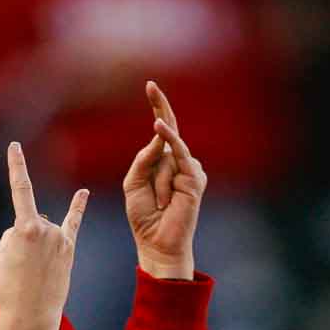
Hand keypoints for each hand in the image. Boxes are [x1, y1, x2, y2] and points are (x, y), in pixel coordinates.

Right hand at [0, 141, 87, 329]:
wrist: (32, 315)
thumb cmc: (10, 286)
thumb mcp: (0, 255)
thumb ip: (14, 233)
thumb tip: (29, 228)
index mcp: (26, 228)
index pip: (20, 189)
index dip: (16, 165)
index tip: (15, 145)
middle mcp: (47, 228)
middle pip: (28, 221)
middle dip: (22, 240)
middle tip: (21, 268)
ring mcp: (61, 238)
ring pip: (42, 230)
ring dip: (36, 247)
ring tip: (34, 272)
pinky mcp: (69, 248)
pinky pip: (73, 223)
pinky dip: (77, 207)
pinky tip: (83, 192)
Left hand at [122, 82, 204, 279]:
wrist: (157, 243)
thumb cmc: (144, 216)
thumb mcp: (134, 183)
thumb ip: (143, 158)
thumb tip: (159, 136)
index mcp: (163, 161)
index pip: (162, 129)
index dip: (158, 108)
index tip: (150, 86)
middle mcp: (178, 162)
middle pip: (169, 130)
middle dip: (160, 107)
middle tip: (150, 85)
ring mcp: (189, 169)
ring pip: (166, 156)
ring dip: (157, 182)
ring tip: (159, 204)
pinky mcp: (196, 179)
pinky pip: (179, 157)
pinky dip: (169, 156)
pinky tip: (162, 130)